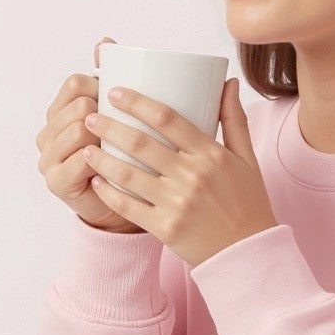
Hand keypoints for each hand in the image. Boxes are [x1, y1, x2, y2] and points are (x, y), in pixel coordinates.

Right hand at [37, 41, 144, 233]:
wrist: (123, 200)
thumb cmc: (122, 154)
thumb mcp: (117, 113)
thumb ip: (107, 77)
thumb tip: (105, 42)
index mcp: (59, 111)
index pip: (74, 83)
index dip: (99, 88)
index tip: (117, 101)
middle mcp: (47, 132)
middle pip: (77, 105)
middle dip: (103, 114)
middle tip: (121, 131)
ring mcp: (47, 157)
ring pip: (78, 130)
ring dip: (103, 138)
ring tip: (118, 149)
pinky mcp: (55, 181)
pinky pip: (79, 160)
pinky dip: (98, 161)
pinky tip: (110, 165)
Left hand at [81, 76, 277, 268]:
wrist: (247, 252)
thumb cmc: (247, 203)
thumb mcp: (247, 159)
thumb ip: (234, 120)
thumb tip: (228, 83)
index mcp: (211, 155)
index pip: (167, 118)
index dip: (137, 102)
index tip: (115, 92)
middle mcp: (192, 177)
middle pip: (141, 143)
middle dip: (110, 126)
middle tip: (90, 116)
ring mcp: (177, 204)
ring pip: (129, 174)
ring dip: (103, 159)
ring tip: (86, 148)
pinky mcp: (165, 228)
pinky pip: (129, 207)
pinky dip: (110, 193)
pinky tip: (97, 182)